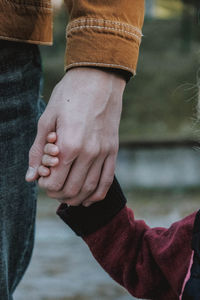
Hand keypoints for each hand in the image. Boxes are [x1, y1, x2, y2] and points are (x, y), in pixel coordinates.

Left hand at [26, 67, 124, 205]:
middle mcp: (88, 153)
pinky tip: (88, 200)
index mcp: (68, 145)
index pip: (54, 182)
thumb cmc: (69, 95)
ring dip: (76, 198)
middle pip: (71, 189)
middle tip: (52, 188)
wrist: (99, 79)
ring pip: (89, 189)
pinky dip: (97, 195)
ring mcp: (103, 153)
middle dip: (57, 194)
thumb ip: (37, 150)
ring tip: (67, 196)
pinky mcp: (113, 150)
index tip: (42, 179)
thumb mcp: (46, 119)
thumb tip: (30, 177)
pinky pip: (107, 180)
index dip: (44, 185)